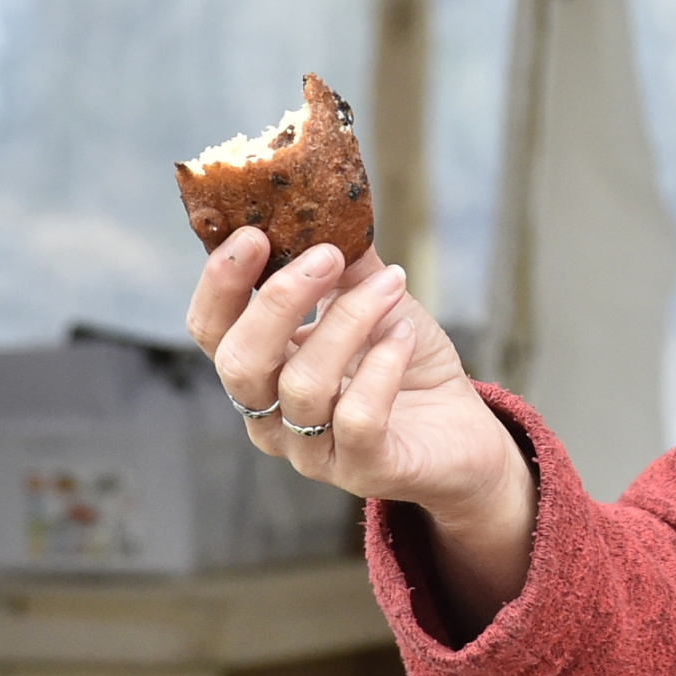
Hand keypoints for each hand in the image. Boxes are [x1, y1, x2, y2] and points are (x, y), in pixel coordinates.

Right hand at [188, 230, 535, 623]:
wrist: (464, 433)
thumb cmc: (407, 364)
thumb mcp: (376, 302)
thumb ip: (347, 264)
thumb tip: (328, 204)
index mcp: (261, 370)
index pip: (211, 331)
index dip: (221, 283)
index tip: (255, 232)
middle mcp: (271, 416)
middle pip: (239, 362)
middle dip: (278, 301)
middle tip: (327, 255)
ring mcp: (312, 450)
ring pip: (302, 385)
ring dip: (349, 321)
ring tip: (392, 284)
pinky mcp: (364, 470)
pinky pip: (357, 418)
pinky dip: (380, 368)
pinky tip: (403, 336)